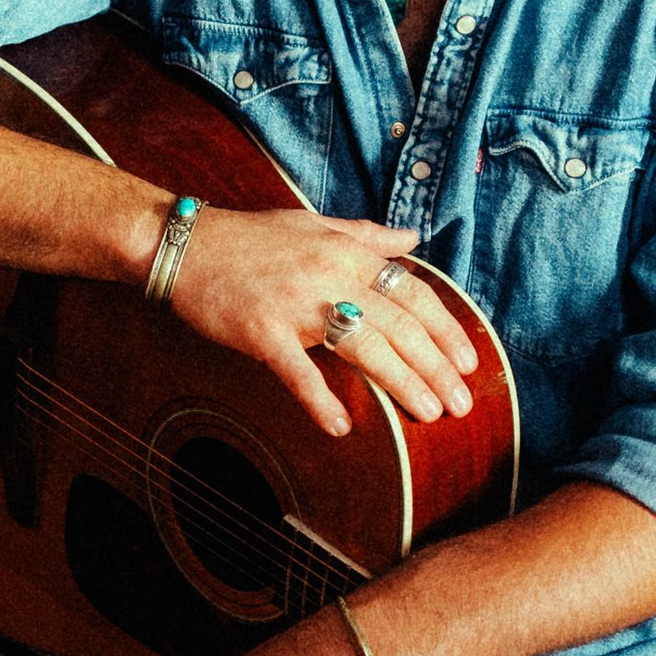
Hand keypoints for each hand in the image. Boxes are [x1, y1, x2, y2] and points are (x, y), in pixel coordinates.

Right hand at [167, 207, 477, 437]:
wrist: (185, 244)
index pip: (414, 292)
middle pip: (399, 324)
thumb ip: (368, 235)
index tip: (469, 362)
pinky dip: (319, 400)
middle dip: (437, 366)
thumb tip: (413, 239)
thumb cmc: (251, 239)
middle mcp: (330, 275)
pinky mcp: (261, 330)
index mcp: (348, 252)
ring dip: (401, 382)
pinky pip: (297, 370)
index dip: (446, 329)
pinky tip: (341, 429)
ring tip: (429, 413)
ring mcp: (296, 303)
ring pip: (363, 345)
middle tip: (462, 404)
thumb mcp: (316, 226)